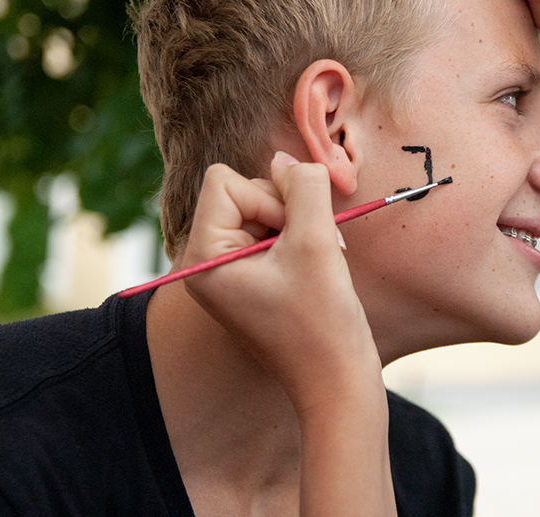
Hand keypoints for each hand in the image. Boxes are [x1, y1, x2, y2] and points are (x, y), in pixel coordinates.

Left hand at [182, 153, 395, 515]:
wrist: (336, 381)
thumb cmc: (323, 321)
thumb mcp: (316, 241)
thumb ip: (303, 186)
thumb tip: (285, 158)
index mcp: (202, 257)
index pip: (225, 181)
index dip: (268, 196)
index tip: (292, 237)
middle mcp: (204, 262)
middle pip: (242, 190)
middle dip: (285, 211)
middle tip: (314, 250)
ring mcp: (226, 271)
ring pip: (262, 208)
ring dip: (297, 225)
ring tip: (318, 261)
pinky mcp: (248, 277)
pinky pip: (270, 231)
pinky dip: (298, 240)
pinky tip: (315, 268)